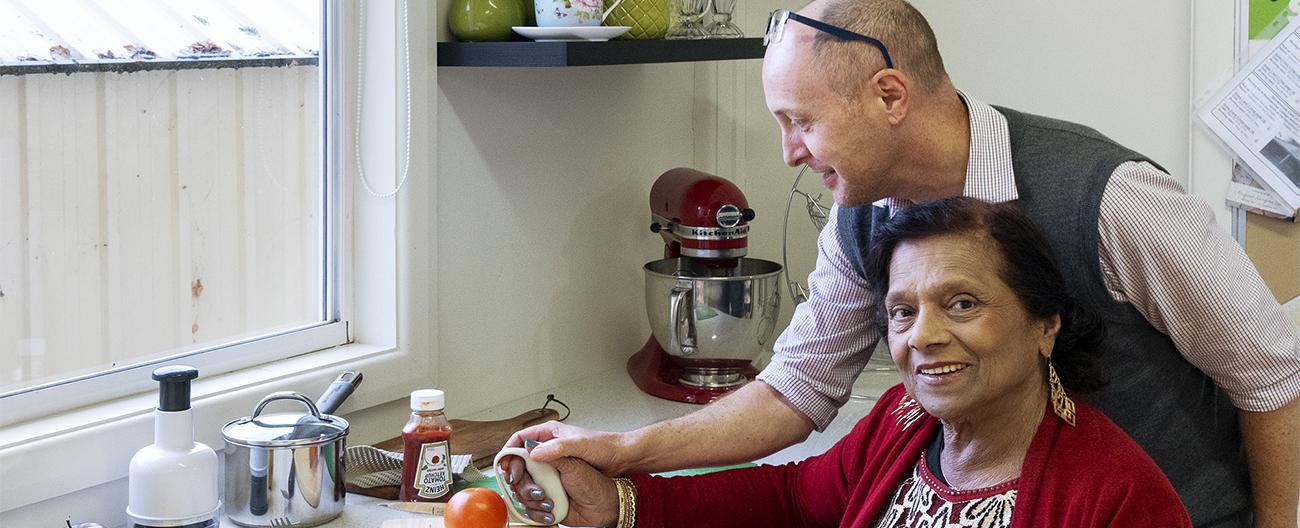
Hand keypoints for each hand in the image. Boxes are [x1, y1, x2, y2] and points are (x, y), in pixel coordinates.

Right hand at [501, 421, 635, 513]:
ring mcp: (553, 462)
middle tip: (514, 481)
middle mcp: (548, 447)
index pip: (519, 438)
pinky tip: (537, 497)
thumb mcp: (578, 446)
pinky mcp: (558, 474)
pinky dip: (535, 490)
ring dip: (525, 483)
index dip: (508, 450)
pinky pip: (539, 482)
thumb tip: (531, 452)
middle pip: (520, 457)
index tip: (503, 464)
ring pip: (528, 472)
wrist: (620, 460)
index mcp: (549, 433)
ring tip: (529, 491)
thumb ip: (555, 448)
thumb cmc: (603, 447)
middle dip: (515, 470)